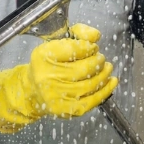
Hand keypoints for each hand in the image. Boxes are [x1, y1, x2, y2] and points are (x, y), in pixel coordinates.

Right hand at [0, 23, 117, 132]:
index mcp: (42, 57)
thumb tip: (96, 36)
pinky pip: (92, 100)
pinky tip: (111, 81)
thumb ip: (77, 34)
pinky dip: (106, 90)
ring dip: (104, 74)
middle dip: (97, 61)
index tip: (92, 47)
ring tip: (107, 67)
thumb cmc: (46, 65)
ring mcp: (56, 96)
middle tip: (100, 58)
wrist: (32, 91)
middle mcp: (47, 77)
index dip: (88, 47)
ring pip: (90, 84)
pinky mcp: (66, 110)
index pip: (73, 49)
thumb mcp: (55, 44)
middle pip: (84, 68)